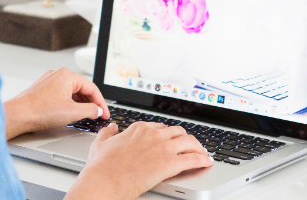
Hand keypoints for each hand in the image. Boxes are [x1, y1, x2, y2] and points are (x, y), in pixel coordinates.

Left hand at [3, 67, 109, 139]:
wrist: (18, 116)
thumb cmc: (40, 111)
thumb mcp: (73, 112)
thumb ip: (90, 110)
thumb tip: (97, 110)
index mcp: (67, 75)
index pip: (92, 88)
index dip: (101, 103)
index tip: (104, 113)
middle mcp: (57, 75)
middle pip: (82, 89)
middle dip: (90, 103)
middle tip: (97, 116)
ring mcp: (49, 81)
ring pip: (71, 92)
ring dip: (80, 104)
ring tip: (84, 116)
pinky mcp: (42, 90)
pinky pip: (61, 95)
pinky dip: (69, 104)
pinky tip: (69, 113)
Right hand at [65, 122, 213, 199]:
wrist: (107, 179)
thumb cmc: (102, 166)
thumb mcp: (100, 143)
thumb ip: (107, 133)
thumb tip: (112, 128)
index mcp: (139, 129)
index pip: (160, 127)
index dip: (168, 134)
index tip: (171, 140)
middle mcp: (153, 134)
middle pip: (178, 132)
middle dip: (185, 139)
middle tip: (189, 146)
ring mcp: (163, 147)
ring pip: (189, 141)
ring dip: (198, 147)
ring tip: (202, 154)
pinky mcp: (170, 162)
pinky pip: (193, 158)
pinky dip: (202, 160)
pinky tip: (206, 163)